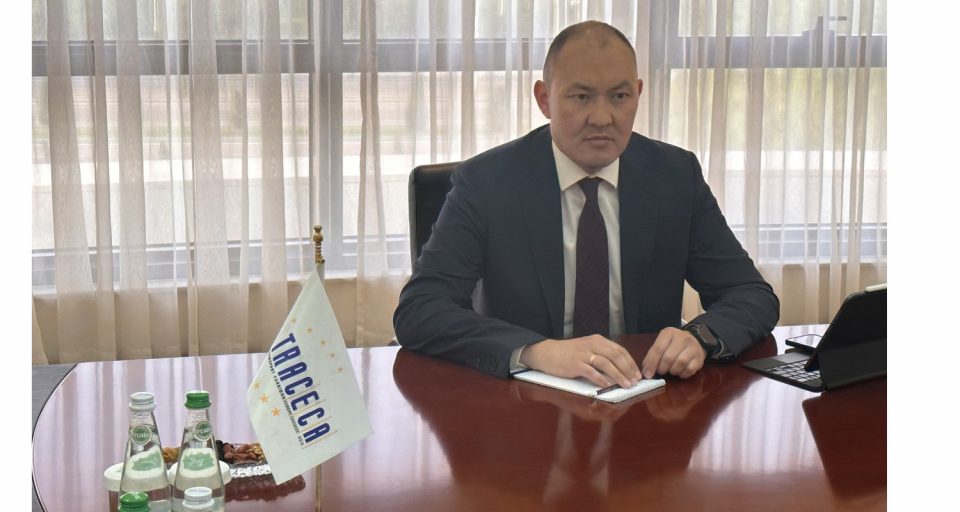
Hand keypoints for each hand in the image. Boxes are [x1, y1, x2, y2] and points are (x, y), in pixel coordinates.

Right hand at [520, 335, 641, 388]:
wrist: (546, 352)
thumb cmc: (567, 354)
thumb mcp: (587, 349)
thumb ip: (601, 356)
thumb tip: (619, 371)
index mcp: (597, 340)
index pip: (619, 350)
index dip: (630, 363)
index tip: (637, 374)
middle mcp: (592, 344)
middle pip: (615, 356)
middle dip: (627, 370)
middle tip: (634, 381)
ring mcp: (583, 354)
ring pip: (606, 363)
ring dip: (618, 375)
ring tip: (625, 385)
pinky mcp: (575, 363)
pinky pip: (591, 371)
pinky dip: (600, 379)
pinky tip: (607, 386)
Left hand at [640, 327, 706, 378]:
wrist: (694, 341)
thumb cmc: (673, 344)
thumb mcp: (662, 344)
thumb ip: (653, 355)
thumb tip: (646, 372)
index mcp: (669, 333)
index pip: (658, 349)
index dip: (651, 363)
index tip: (647, 374)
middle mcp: (682, 338)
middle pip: (669, 357)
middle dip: (662, 368)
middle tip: (660, 371)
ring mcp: (693, 347)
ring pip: (680, 363)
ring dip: (672, 371)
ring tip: (670, 369)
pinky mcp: (700, 358)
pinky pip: (689, 370)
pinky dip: (682, 374)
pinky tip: (680, 371)